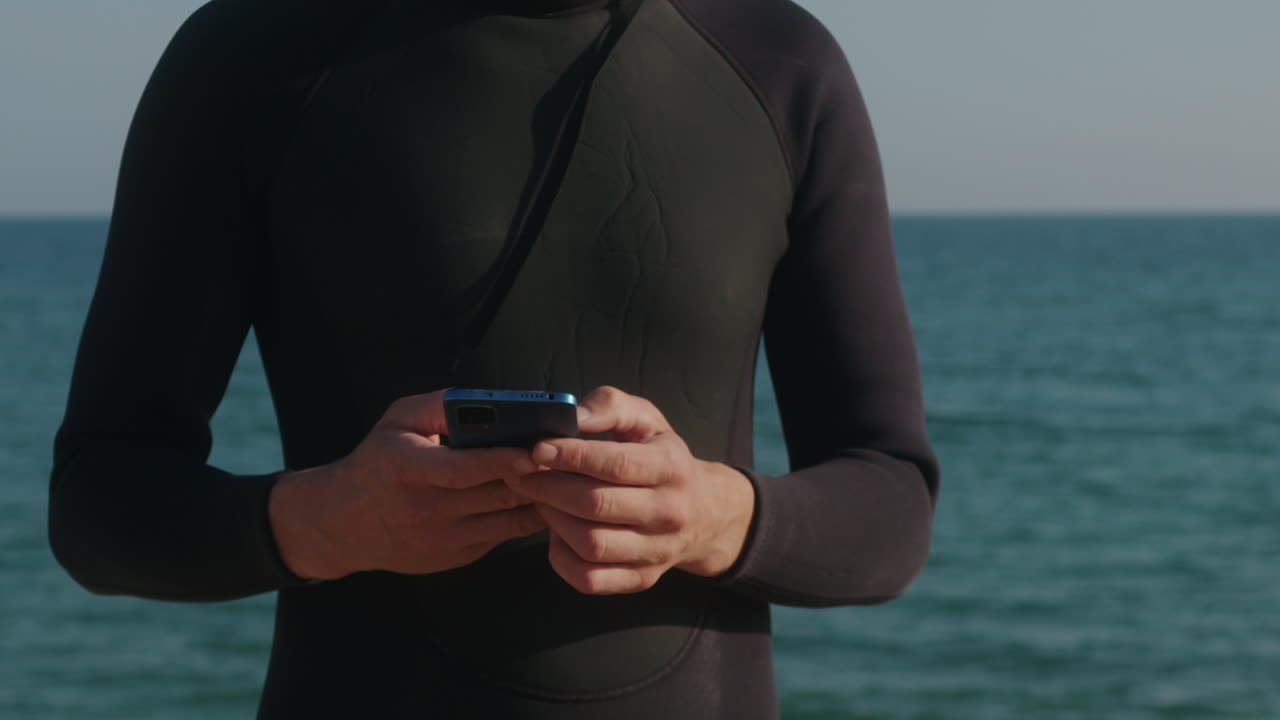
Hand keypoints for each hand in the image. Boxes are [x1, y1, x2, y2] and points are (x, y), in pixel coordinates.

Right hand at [269, 391, 545, 579]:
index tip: (536, 448)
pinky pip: (504, 536)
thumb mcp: (397, 421)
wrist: (345, 524)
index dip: (505, 460)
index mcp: (406, 471)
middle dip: (534, 477)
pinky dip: (525, 517)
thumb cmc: (378, 462)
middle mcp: (424, 510)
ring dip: (538, 499)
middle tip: (565, 457)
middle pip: (496, 496)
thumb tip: (489, 400)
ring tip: (560, 476)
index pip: (464, 469)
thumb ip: (440, 405)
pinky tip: (539, 496)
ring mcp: (442, 541)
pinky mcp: (457, 558)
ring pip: (507, 521)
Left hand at [508, 386, 755, 594]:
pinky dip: (561, 557)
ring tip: (540, 498)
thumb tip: (573, 415)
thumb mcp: (647, 420)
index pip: (614, 464)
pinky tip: (557, 532)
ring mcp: (656, 551)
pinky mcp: (641, 579)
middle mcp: (668, 513)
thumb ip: (610, 406)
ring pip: (590, 544)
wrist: (705, 512)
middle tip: (523, 474)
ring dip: (553, 519)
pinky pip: (589, 580)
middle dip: (549, 487)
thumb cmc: (663, 459)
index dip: (570, 456)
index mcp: (671, 468)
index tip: (538, 448)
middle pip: (596, 506)